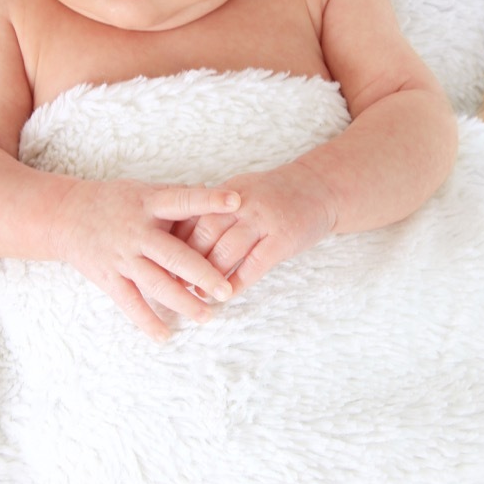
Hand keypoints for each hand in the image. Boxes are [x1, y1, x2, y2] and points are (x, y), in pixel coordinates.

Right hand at [48, 178, 242, 341]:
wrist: (66, 216)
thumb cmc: (116, 201)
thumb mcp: (145, 190)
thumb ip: (179, 197)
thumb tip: (219, 198)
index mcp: (150, 204)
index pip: (183, 201)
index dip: (208, 201)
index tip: (236, 202)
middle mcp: (137, 232)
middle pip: (174, 255)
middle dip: (202, 274)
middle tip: (226, 290)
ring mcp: (122, 257)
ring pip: (156, 284)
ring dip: (182, 302)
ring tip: (207, 316)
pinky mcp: (108, 277)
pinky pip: (130, 303)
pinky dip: (147, 321)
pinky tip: (166, 336)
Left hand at [182, 161, 337, 297]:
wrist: (322, 188)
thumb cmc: (278, 196)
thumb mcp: (243, 193)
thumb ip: (216, 211)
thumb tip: (181, 235)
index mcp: (228, 193)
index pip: (193, 216)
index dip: (176, 241)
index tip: (162, 260)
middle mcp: (243, 204)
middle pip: (205, 233)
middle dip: (187, 261)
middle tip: (173, 283)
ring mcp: (264, 220)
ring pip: (227, 250)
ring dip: (209, 275)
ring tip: (198, 293)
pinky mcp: (283, 239)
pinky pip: (254, 265)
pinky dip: (238, 282)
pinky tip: (227, 295)